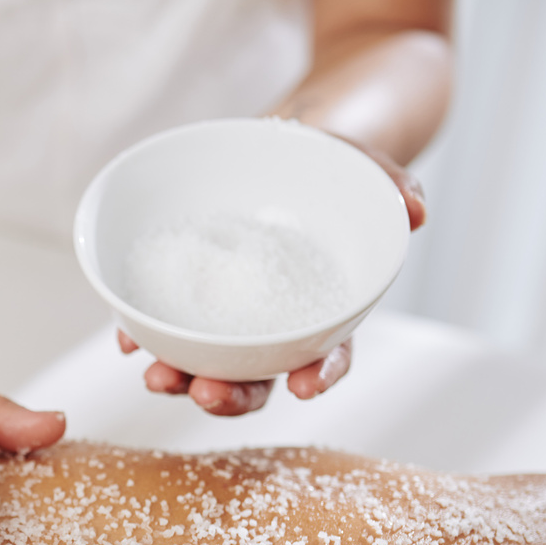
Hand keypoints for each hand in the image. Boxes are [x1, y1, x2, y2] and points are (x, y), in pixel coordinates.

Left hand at [125, 131, 419, 414]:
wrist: (280, 148)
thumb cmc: (326, 167)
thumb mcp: (360, 165)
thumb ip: (390, 183)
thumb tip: (416, 210)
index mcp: (323, 309)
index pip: (328, 354)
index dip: (321, 374)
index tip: (306, 387)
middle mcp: (272, 326)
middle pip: (256, 376)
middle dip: (232, 395)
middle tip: (207, 395)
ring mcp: (226, 317)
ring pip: (205, 363)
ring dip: (180, 378)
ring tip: (157, 377)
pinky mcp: (186, 297)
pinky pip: (163, 326)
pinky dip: (144, 336)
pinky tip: (128, 341)